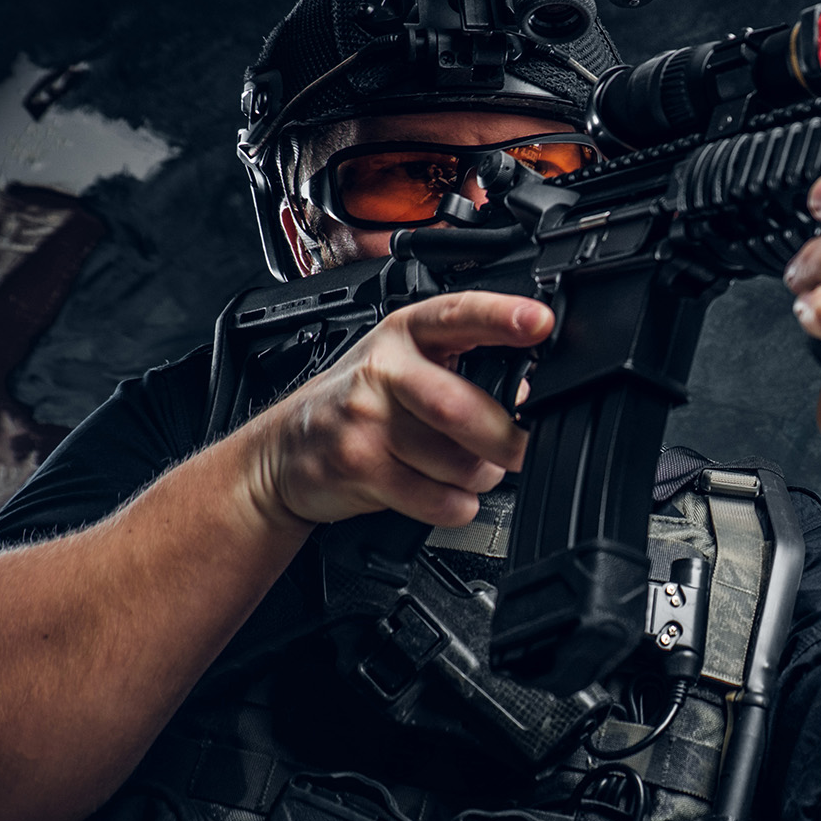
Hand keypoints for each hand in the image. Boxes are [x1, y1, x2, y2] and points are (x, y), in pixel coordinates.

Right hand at [242, 291, 554, 527]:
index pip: (458, 314)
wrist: (280, 451)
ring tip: (465, 468)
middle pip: (461, 408)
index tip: (540, 322)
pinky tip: (443, 492)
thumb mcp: (403, 364)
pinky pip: (437, 499)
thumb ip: (461, 365)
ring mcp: (364, 420)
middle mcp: (383, 369)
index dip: (501, 317)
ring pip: (457, 462)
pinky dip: (457, 505)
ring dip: (480, 477)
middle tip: (520, 448)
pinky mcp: (358, 467)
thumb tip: (530, 392)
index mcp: (405, 333)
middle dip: (506, 439)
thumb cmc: (359, 403)